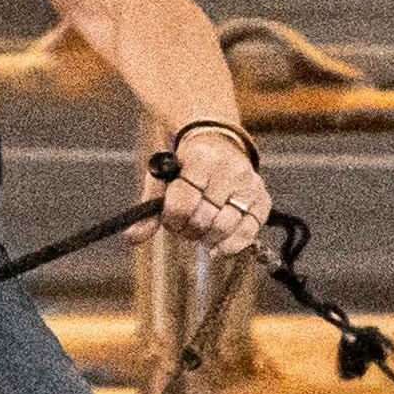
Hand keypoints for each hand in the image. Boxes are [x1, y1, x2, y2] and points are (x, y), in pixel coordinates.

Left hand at [154, 129, 271, 259]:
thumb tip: (131, 237)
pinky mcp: (262, 199)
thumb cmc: (186, 168)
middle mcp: (229, 169)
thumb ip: (147, 210)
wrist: (220, 145)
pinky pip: (249, 232)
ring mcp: (249, 184)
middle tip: (186, 227)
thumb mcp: (163, 180)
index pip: (183, 202)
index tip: (171, 219)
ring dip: (207, 239)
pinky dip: (231, 246)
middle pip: (204, 218)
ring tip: (201, 232)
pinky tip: (217, 248)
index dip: (173, 219)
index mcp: (200, 158)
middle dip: (189, 230)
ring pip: (225, 228)